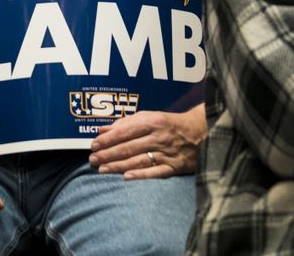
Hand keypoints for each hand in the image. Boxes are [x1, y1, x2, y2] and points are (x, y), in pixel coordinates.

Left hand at [87, 105, 206, 179]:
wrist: (201, 131)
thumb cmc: (170, 124)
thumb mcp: (150, 117)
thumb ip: (126, 123)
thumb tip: (103, 129)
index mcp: (152, 122)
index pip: (125, 131)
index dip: (108, 139)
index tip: (93, 144)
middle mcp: (159, 137)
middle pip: (129, 147)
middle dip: (108, 154)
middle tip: (92, 160)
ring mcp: (167, 153)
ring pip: (139, 160)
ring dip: (118, 165)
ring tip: (102, 169)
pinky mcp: (174, 166)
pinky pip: (156, 172)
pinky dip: (141, 175)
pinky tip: (126, 177)